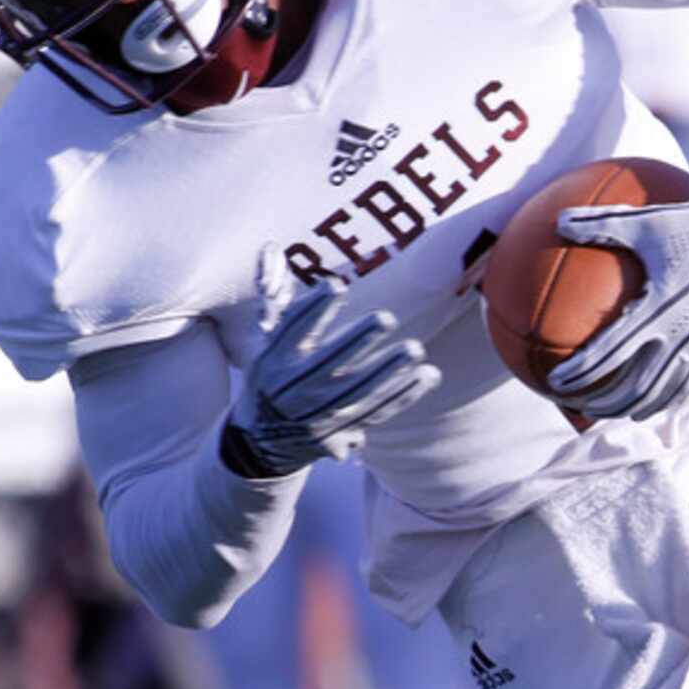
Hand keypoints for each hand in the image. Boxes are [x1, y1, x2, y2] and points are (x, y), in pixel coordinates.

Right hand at [228, 250, 438, 475]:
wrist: (262, 440)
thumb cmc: (270, 373)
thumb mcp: (261, 339)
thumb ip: (272, 297)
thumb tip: (270, 248)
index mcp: (274, 361)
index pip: (293, 331)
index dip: (314, 308)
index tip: (336, 285)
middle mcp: (295, 389)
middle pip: (328, 363)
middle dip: (357, 340)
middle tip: (386, 318)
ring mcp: (320, 414)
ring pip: (359, 392)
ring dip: (389, 371)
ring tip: (415, 350)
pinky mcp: (342, 430)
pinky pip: (378, 412)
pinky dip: (403, 394)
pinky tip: (427, 375)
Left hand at [547, 194, 688, 420]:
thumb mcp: (649, 221)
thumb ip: (602, 225)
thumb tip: (559, 220)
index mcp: (659, 307)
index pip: (609, 353)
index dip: (580, 372)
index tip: (556, 382)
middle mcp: (683, 335)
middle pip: (633, 387)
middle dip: (601, 402)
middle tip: (576, 404)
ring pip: (662, 395)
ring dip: (630, 408)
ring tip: (606, 411)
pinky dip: (663, 400)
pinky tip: (647, 401)